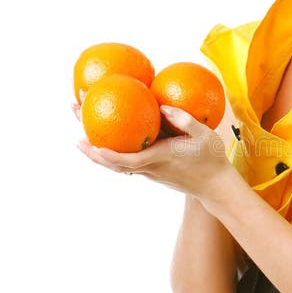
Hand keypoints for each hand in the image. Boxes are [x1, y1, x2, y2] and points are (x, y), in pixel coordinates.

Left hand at [77, 105, 230, 200]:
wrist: (215, 186)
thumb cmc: (212, 160)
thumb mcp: (206, 136)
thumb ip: (185, 121)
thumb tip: (163, 106)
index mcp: (161, 159)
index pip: (131, 161)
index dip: (112, 156)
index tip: (94, 147)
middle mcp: (150, 167)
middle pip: (114, 163)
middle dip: (92, 149)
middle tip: (77, 133)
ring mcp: (148, 171)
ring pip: (116, 165)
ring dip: (96, 151)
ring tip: (81, 134)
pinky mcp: (150, 170)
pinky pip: (125, 161)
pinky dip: (111, 152)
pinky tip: (105, 138)